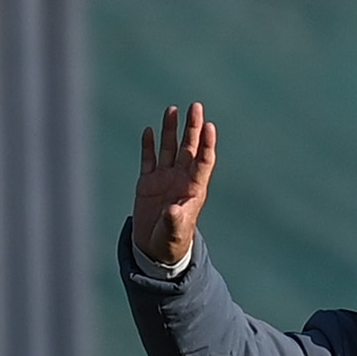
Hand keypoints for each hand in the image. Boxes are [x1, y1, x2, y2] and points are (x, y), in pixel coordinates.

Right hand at [133, 103, 218, 268]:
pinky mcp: (147, 183)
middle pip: (188, 148)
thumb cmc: (171, 241)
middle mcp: (180, 179)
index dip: (206, 144)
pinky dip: (148, 146)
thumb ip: (174, 221)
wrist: (155, 249)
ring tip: (172, 110)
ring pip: (169, 149)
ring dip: (171, 130)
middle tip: (196, 106)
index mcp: (193, 189)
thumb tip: (172, 210)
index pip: (202, 161)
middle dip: (192, 128)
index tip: (209, 126)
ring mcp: (164, 179)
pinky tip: (149, 130)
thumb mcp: (174, 233)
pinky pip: (149, 160)